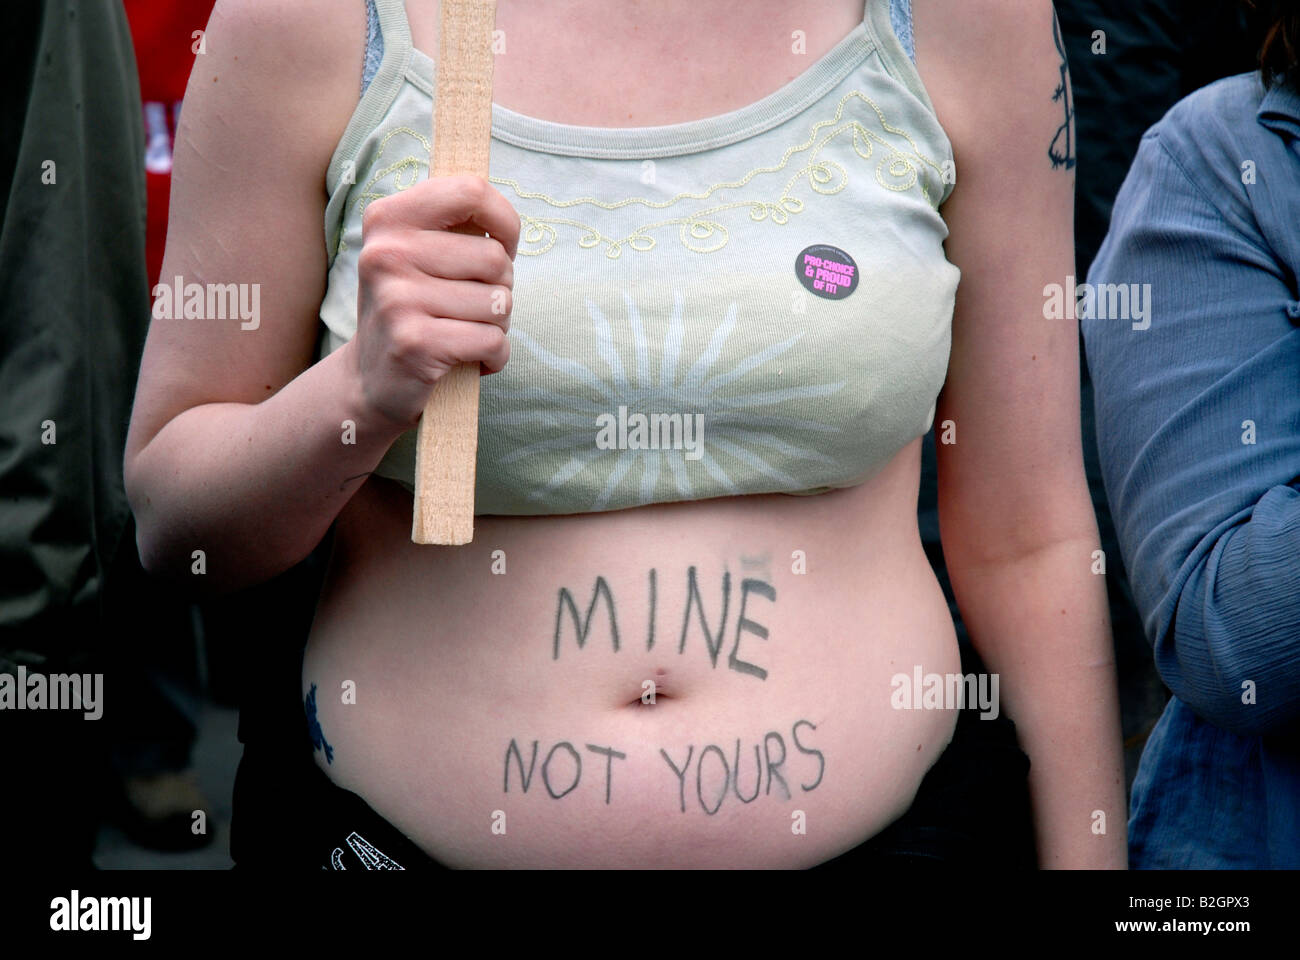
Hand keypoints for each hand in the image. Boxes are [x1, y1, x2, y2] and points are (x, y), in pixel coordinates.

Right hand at [350, 174, 519, 430]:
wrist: (372, 381)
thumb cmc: (415, 309)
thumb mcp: (422, 255)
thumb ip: (457, 226)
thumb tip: (504, 218)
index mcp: (389, 219)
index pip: (472, 191)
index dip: (505, 223)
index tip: (502, 247)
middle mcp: (386, 253)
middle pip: (495, 258)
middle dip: (501, 289)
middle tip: (470, 307)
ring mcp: (397, 298)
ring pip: (499, 303)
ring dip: (497, 326)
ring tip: (464, 333)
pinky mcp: (415, 343)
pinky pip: (493, 341)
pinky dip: (495, 356)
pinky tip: (469, 360)